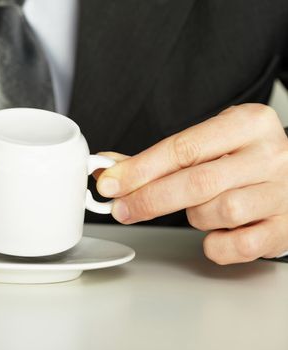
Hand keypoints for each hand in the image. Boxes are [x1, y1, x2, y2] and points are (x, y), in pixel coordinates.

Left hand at [96, 104, 287, 263]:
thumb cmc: (243, 158)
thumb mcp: (207, 143)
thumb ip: (158, 157)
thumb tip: (108, 169)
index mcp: (248, 123)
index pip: (182, 147)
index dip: (139, 169)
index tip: (110, 184)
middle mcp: (270, 155)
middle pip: (196, 182)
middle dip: (149, 199)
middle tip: (122, 209)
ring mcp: (283, 192)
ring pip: (217, 213)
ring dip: (194, 217)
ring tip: (200, 208)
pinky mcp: (286, 227)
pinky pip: (238, 246)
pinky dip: (216, 245)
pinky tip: (216, 232)